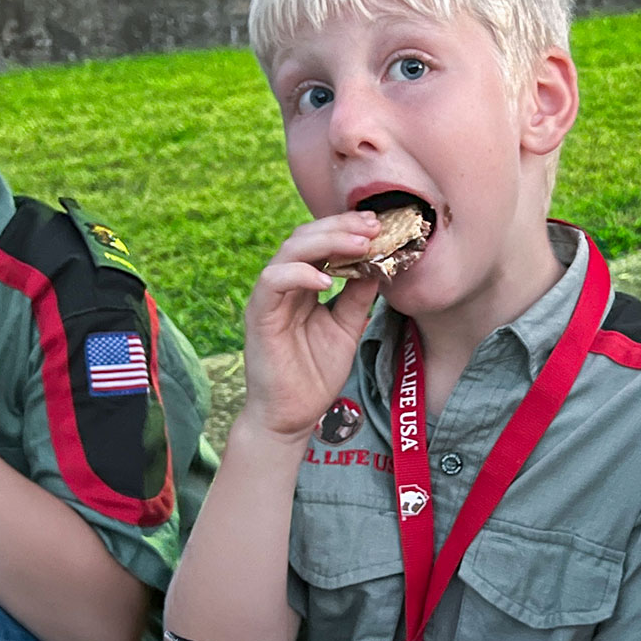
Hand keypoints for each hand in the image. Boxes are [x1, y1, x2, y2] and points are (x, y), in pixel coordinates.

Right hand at [238, 213, 384, 442]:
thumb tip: (381, 263)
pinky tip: (327, 280)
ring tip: (359, 245)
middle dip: (341, 227)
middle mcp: (284, 285)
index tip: (380, 225)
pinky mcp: (258, 315)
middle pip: (306, 237)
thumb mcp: (347, 328)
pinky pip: (273, 281)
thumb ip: (358, 296)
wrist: (292, 416)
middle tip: (373, 226)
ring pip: (289, 251)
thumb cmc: (315, 374)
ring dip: (326, 242)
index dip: (348, 229)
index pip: (322, 242)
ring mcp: (269, 298)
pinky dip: (299, 273)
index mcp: (304, 284)